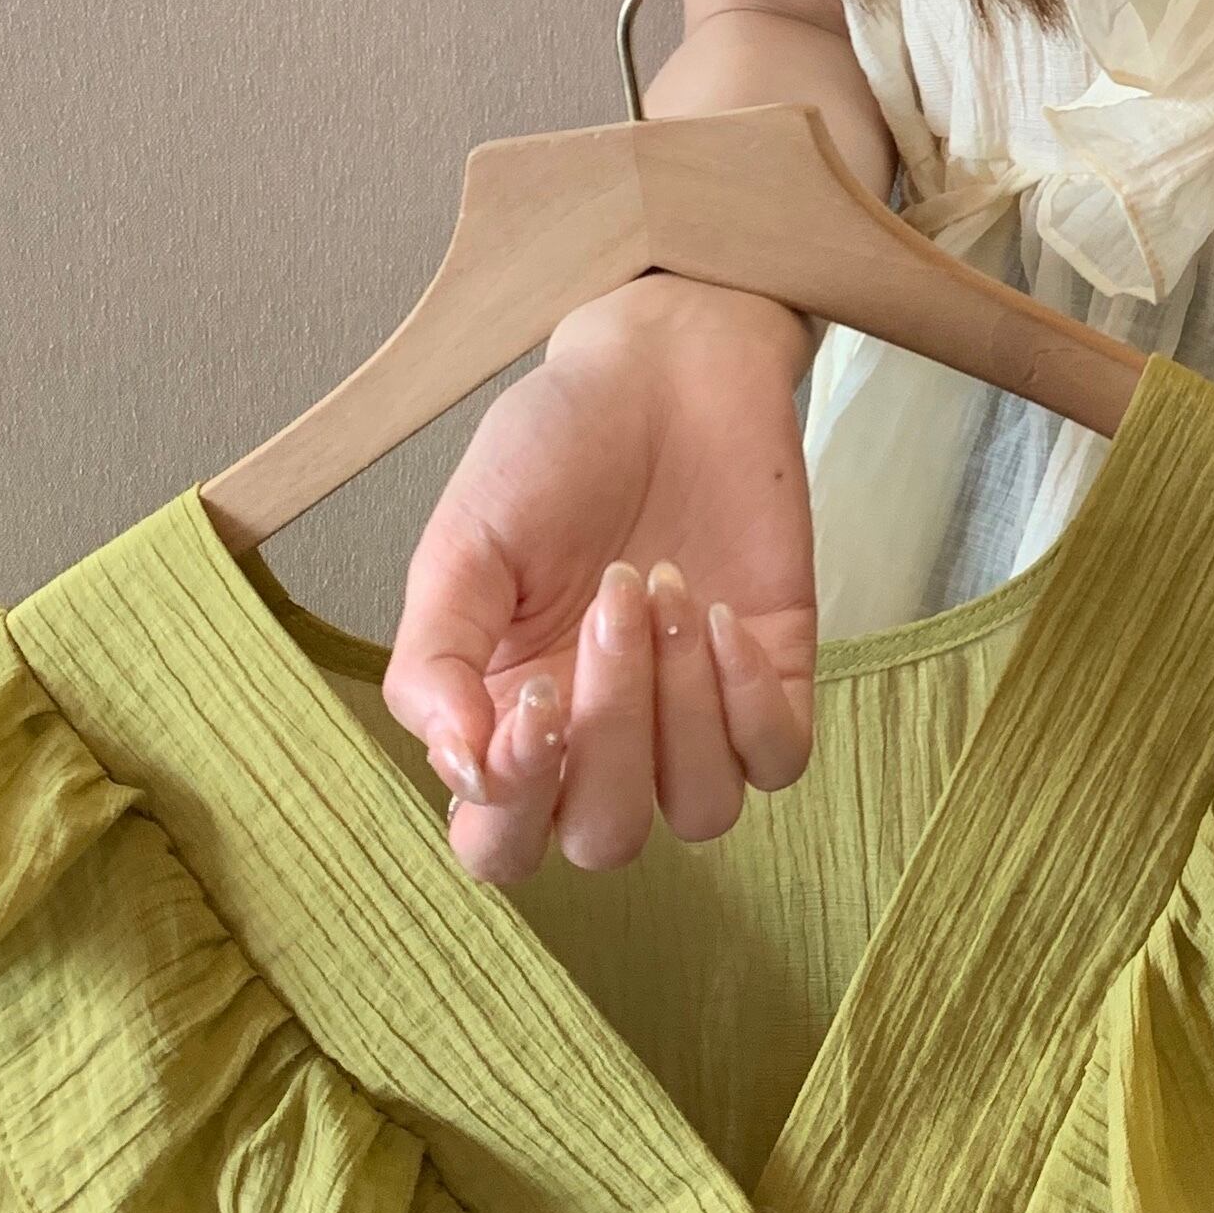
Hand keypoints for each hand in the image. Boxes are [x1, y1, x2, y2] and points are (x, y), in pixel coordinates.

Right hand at [382, 274, 822, 884]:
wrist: (662, 366)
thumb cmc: (550, 451)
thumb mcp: (461, 546)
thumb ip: (435, 663)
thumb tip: (457, 770)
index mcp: (510, 718)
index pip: (499, 845)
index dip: (516, 807)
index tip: (536, 699)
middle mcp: (603, 735)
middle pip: (607, 839)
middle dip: (614, 730)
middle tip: (615, 594)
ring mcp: (696, 711)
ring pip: (700, 811)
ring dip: (683, 707)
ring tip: (664, 583)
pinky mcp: (775, 673)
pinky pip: (778, 759)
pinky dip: (750, 701)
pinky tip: (721, 612)